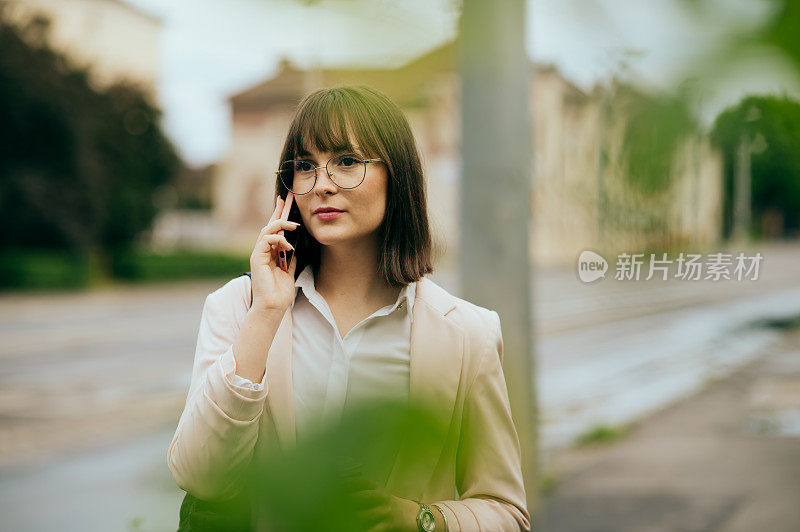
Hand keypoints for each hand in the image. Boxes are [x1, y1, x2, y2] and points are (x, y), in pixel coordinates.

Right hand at [249, 196, 299, 313]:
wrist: (272, 307)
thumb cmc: (280, 293)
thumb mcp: (289, 272)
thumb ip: (290, 259)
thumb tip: (295, 248)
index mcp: (270, 253)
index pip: (275, 230)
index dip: (280, 215)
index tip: (287, 203)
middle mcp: (262, 251)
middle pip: (269, 225)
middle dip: (279, 210)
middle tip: (287, 198)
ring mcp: (258, 253)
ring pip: (266, 230)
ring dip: (281, 224)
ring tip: (294, 225)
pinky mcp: (256, 257)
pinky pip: (265, 240)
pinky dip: (278, 239)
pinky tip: (288, 245)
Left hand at [342, 475, 418, 531]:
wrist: (411, 515)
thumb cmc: (388, 504)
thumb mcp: (380, 493)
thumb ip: (364, 491)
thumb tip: (341, 492)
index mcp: (378, 488)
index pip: (363, 482)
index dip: (349, 483)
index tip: (336, 484)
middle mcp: (382, 497)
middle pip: (364, 497)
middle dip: (349, 499)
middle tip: (333, 503)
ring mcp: (386, 511)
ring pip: (366, 515)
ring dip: (353, 517)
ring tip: (339, 518)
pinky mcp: (388, 525)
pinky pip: (373, 529)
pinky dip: (363, 530)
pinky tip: (353, 529)